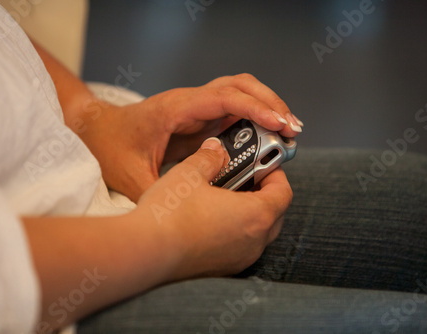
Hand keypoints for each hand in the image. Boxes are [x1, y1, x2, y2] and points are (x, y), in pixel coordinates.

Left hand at [79, 74, 302, 201]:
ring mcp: (195, 108)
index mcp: (177, 109)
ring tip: (288, 131)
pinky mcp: (199, 119)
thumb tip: (194, 209)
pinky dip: (255, 119)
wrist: (96, 130)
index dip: (256, 109)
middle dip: (270, 103)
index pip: (226, 98)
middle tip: (293, 129)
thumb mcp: (131, 177)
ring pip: (240, 93)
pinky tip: (267, 138)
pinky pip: (233, 111)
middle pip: (240, 85)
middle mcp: (190, 102)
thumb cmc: (109, 146)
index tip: (281, 125)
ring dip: (266, 107)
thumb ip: (161, 193)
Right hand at [133, 137, 292, 277]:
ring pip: (258, 231)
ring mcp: (239, 259)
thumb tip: (215, 149)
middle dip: (264, 191)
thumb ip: (209, 157)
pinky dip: (236, 229)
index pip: (283, 192)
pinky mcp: (223, 269)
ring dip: (250, 211)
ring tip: (226, 195)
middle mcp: (253, 242)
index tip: (262, 163)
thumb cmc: (169, 215)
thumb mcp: (190, 172)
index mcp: (255, 215)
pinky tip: (211, 217)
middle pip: (275, 213)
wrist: (143, 254)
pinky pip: (241, 245)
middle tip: (245, 175)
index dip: (276, 173)